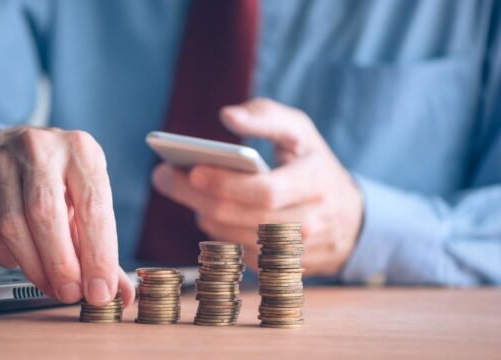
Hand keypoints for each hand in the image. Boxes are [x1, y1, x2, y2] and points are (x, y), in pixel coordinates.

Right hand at [0, 126, 134, 305]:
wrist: (3, 146)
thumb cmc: (55, 176)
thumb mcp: (85, 194)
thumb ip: (102, 243)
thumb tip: (120, 291)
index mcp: (80, 151)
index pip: (92, 207)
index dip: (98, 255)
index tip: (100, 290)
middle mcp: (41, 150)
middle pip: (47, 215)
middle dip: (61, 265)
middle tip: (71, 293)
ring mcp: (2, 163)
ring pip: (13, 226)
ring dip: (34, 267)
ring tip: (51, 285)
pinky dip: (7, 257)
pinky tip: (21, 261)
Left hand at [152, 99, 363, 275]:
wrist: (350, 221)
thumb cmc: (314, 165)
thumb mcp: (301, 132)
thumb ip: (267, 116)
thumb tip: (227, 115)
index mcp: (314, 184)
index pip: (265, 192)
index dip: (226, 183)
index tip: (192, 170)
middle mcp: (308, 223)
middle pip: (238, 216)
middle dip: (194, 196)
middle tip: (163, 176)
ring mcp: (294, 252)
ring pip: (232, 237)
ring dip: (202, 212)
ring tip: (181, 188)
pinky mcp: (280, 268)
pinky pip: (237, 252)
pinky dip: (217, 230)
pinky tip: (208, 209)